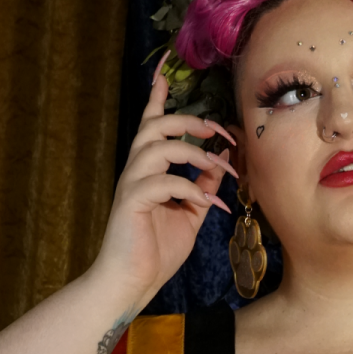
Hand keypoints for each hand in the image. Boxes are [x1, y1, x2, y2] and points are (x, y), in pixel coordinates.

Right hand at [88, 50, 237, 298]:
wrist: (132, 282)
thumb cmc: (157, 249)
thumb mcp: (190, 211)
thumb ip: (202, 185)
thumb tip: (220, 160)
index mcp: (149, 169)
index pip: (150, 124)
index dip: (157, 97)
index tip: (165, 71)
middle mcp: (136, 170)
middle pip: (156, 126)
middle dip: (191, 122)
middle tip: (220, 133)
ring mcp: (132, 185)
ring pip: (157, 146)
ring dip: (195, 153)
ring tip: (220, 170)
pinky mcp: (132, 203)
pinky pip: (162, 182)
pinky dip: (192, 190)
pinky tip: (211, 206)